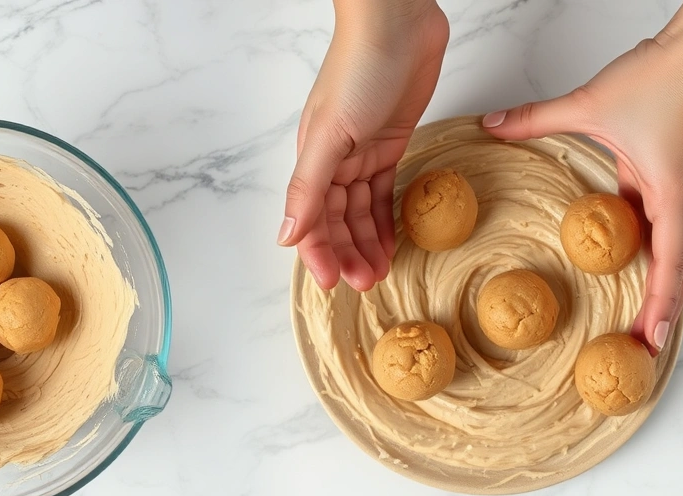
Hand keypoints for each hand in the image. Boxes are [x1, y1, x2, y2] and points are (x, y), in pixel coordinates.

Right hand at [278, 0, 448, 290]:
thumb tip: (285, 235)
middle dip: (347, 254)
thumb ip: (308, 188)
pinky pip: (382, 191)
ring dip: (367, 242)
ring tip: (381, 271)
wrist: (397, 24)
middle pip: (336, 221)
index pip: (311, 220)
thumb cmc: (360, 69)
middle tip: (367, 283)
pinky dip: (384, 217)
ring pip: (359, 211)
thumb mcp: (330, 134)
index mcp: (313, 159)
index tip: (333, 283)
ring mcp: (362, 153)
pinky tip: (392, 238)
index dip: (319, 253)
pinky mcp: (389, 144)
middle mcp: (334, 161)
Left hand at [482, 35, 682, 354]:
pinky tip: (633, 269)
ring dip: (664, 289)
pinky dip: (656, 259)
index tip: (649, 339)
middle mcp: (681, 202)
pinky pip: (666, 232)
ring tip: (644, 321)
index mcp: (670, 194)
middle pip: (680, 271)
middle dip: (663, 311)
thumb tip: (492, 127)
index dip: (660, 305)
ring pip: (678, 255)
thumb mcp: (589, 104)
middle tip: (643, 347)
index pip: (669, 264)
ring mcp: (680, 195)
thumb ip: (535, 119)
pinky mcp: (670, 183)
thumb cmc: (660, 81)